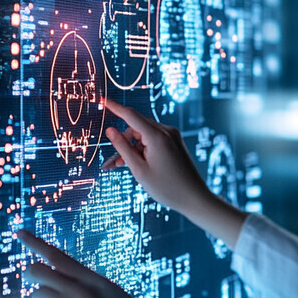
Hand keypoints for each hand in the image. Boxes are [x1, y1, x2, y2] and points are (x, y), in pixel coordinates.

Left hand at [18, 229, 203, 297]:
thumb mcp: (115, 297)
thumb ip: (89, 288)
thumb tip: (61, 285)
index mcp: (96, 282)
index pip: (58, 257)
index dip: (35, 243)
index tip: (19, 232)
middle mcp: (82, 294)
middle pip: (38, 272)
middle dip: (32, 274)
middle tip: (33, 278)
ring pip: (39, 297)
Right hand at [101, 98, 247, 247]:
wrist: (194, 198)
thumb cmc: (166, 187)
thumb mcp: (139, 169)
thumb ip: (122, 147)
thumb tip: (110, 130)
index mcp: (157, 136)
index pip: (130, 115)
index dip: (114, 107)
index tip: (102, 100)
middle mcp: (166, 131)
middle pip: (136, 126)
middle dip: (122, 141)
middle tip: (111, 163)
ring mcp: (172, 136)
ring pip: (143, 134)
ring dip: (132, 147)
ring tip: (123, 167)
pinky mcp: (175, 142)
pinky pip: (153, 139)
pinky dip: (143, 149)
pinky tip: (138, 164)